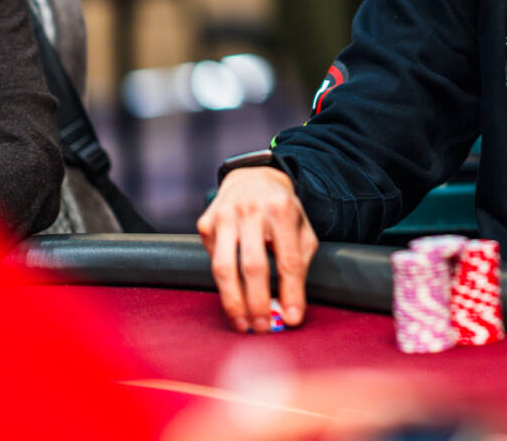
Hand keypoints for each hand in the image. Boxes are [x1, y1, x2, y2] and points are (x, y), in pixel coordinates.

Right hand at [196, 166, 318, 332]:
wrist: (252, 177)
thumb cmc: (282, 209)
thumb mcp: (302, 226)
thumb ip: (299, 260)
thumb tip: (290, 305)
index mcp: (281, 208)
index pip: (288, 259)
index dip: (291, 292)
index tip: (292, 319)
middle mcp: (251, 210)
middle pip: (253, 265)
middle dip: (258, 302)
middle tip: (262, 328)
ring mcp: (224, 215)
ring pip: (223, 268)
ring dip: (233, 302)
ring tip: (243, 324)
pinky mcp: (205, 223)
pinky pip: (211, 260)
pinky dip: (223, 283)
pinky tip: (233, 293)